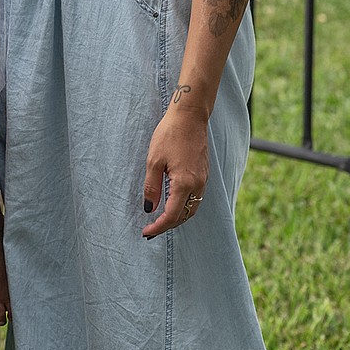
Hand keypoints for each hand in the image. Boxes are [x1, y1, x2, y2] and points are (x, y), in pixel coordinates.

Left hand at [141, 101, 208, 238]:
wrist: (189, 117)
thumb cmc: (169, 135)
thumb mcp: (153, 161)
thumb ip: (152, 187)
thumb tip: (149, 208)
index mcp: (185, 183)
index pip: (171, 215)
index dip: (158, 227)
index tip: (145, 232)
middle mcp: (198, 184)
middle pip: (184, 216)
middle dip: (168, 225)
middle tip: (151, 229)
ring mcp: (203, 179)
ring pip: (192, 208)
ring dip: (177, 217)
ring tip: (160, 220)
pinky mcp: (204, 173)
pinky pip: (196, 198)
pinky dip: (184, 206)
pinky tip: (173, 204)